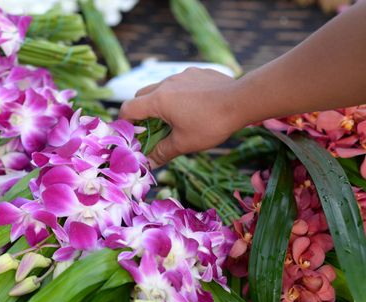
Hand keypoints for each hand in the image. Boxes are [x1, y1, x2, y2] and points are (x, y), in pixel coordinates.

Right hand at [119, 67, 248, 167]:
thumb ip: (162, 153)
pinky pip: (180, 83)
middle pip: (141, 96)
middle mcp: (166, 83)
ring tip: (174, 118)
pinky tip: (195, 107)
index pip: (128, 108)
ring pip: (161, 88)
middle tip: (151, 129)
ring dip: (160, 103)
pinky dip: (179, 95)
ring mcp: (182, 75)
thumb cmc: (211, 124)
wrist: (242, 100)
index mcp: (158, 100)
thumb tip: (148, 164)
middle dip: (141, 112)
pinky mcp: (197, 73)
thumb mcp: (184, 143)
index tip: (129, 134)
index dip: (124, 122)